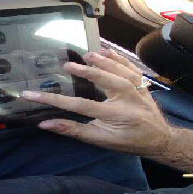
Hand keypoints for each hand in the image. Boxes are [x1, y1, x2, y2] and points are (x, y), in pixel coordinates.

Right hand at [22, 49, 174, 157]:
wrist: (159, 139)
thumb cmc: (126, 141)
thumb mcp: (98, 140)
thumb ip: (72, 130)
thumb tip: (45, 124)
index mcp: (115, 116)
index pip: (80, 105)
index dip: (55, 100)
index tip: (33, 94)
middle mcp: (128, 100)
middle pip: (106, 81)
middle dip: (86, 72)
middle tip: (67, 65)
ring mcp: (138, 91)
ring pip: (121, 71)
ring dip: (104, 61)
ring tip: (87, 54)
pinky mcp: (142, 85)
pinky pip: (131, 68)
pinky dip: (119, 58)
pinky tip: (107, 51)